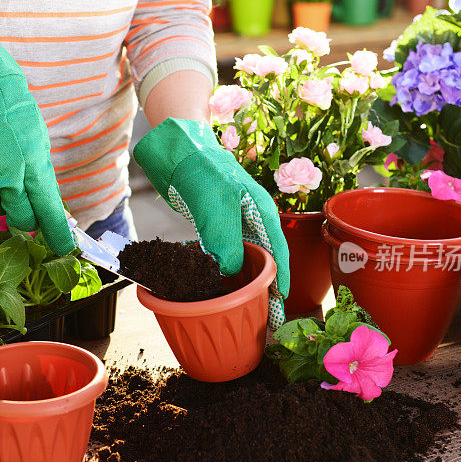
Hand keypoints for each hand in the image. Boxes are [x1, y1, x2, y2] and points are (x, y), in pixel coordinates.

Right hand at [0, 24, 73, 254]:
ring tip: (2, 169)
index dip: (57, 234)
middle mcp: (9, 180)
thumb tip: (48, 204)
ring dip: (2, 198)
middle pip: (21, 219)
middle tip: (26, 203)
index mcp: (34, 170)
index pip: (49, 213)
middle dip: (26, 217)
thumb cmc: (13, 116)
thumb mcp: (38, 145)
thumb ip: (41, 177)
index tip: (64, 247)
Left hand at [134, 118, 289, 327]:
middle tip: (262, 312)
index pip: (279, 251)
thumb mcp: (217, 210)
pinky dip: (221, 264)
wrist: (178, 149)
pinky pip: (221, 248)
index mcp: (262, 211)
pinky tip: (215, 278)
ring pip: (241, 253)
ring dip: (241, 277)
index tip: (282, 301)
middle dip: (264, 284)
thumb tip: (229, 273)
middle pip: (263, 255)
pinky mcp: (212, 220)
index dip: (282, 277)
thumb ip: (226, 243)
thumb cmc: (203, 172)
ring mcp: (232, 218)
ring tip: (240, 302)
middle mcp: (251, 217)